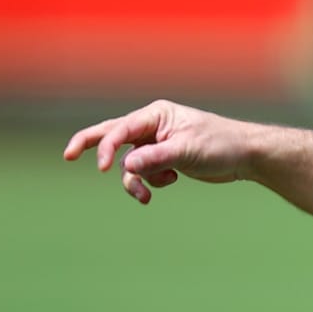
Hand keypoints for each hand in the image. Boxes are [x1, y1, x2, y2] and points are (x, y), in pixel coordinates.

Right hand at [62, 100, 256, 203]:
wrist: (245, 156)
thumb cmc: (220, 145)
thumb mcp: (187, 152)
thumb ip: (155, 158)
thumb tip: (125, 166)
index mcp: (156, 115)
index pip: (121, 129)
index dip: (106, 148)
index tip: (100, 169)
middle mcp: (152, 126)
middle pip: (112, 135)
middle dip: (92, 146)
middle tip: (67, 156)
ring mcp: (157, 143)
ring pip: (130, 164)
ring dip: (135, 181)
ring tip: (147, 196)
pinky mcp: (164, 158)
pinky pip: (144, 172)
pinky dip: (151, 181)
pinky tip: (172, 180)